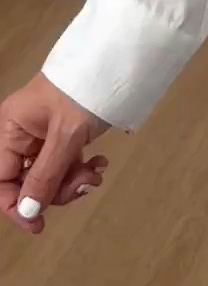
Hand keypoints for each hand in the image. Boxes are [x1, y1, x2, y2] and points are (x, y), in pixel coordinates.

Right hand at [0, 74, 110, 235]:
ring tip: (96, 172)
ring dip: (71, 180)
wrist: (119, 60)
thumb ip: (45, 176)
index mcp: (10, 129)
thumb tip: (27, 213)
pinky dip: (79, 168)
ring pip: (47, 175)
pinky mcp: (62, 133)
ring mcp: (41, 133)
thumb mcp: (66, 136)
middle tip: (85, 185)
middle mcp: (20, 133)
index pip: (1, 180)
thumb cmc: (85, 92)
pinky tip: (99, 163)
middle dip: (55, 190)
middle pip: (25, 181)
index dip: (16, 206)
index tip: (40, 225)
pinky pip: (63, 162)